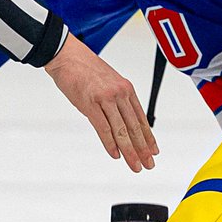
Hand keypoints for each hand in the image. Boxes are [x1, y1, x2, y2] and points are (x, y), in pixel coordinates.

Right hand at [44, 35, 158, 171]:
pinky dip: (110, 143)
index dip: (149, 137)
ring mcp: (106, 98)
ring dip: (129, 151)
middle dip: (142, 149)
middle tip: (148, 164)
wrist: (67, 55)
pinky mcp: (90, 103)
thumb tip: (121, 121)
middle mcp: (120, 94)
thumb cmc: (85, 69)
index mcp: (126, 89)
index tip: (154, 152)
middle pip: (134, 127)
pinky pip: (103, 128)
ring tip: (135, 166)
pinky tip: (115, 155)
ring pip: (121, 131)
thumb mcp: (109, 82)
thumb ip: (117, 100)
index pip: (141, 118)